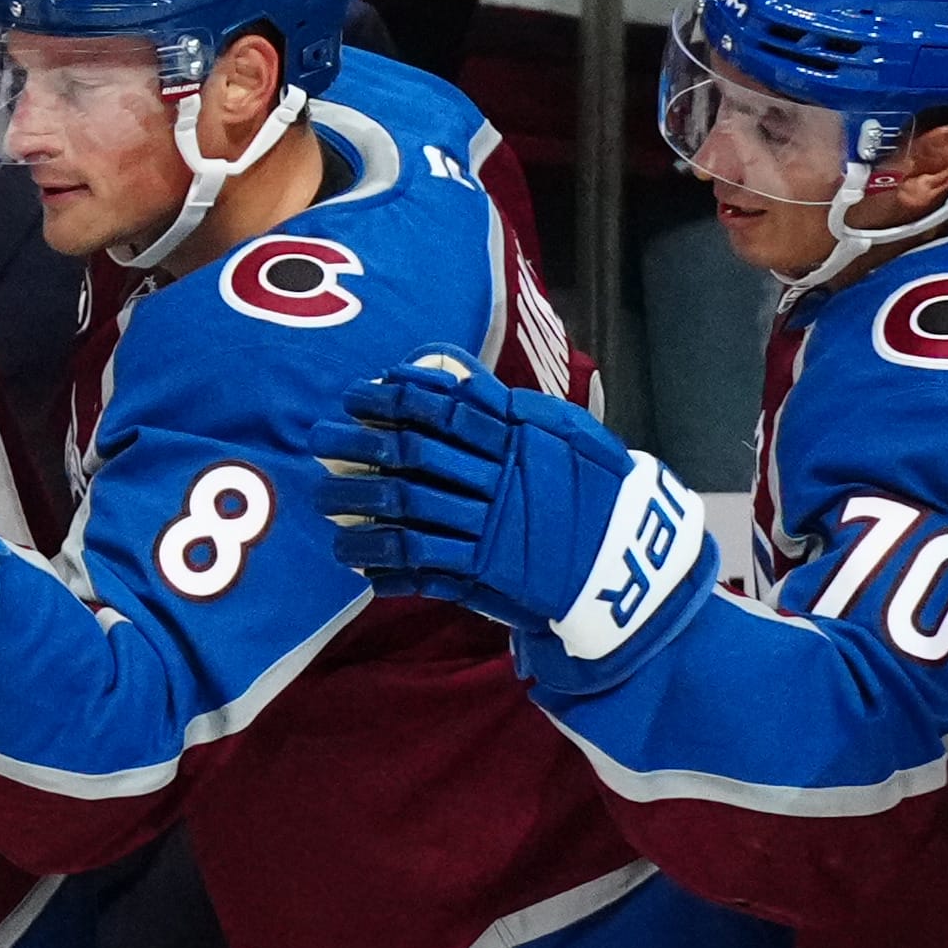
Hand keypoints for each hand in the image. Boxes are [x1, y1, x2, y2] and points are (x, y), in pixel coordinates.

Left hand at [326, 353, 709, 670]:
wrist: (628, 561)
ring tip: (322, 497)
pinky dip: (381, 556)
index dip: (397, 398)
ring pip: (406, 505)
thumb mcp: (569, 437)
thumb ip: (513, 409)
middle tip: (318, 437)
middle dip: (360, 443)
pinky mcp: (483, 570)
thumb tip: (458, 378)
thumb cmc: (598, 492)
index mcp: (521, 438)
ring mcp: (490, 525)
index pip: (447, 408)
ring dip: (356, 500)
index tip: (358, 393)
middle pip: (415, 452)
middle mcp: (500, 477)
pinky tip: (352, 553)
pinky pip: (418, 559)